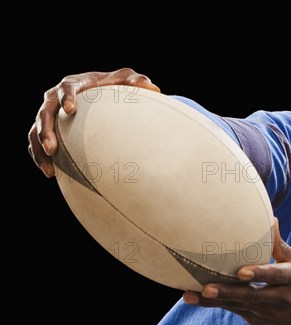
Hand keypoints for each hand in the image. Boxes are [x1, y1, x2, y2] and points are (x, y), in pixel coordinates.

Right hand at [27, 68, 160, 177]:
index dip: (67, 97)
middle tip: (52, 148)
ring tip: (50, 169)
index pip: (66, 87)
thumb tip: (153, 87)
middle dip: (45, 131)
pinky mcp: (48, 130)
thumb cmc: (113, 87)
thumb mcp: (126, 81)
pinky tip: (51, 173)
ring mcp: (49, 115)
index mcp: (74, 84)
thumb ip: (137, 81)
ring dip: (40, 149)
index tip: (71, 110)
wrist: (100, 96)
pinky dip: (40, 158)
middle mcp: (55, 98)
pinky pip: (36, 144)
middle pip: (44, 112)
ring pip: (35, 131)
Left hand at [183, 219, 290, 324]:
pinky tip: (192, 297)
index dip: (260, 274)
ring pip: (237, 305)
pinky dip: (212, 304)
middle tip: (206, 287)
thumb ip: (281, 246)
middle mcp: (281, 298)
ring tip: (190, 294)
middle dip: (229, 292)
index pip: (277, 276)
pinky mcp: (254, 319)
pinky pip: (232, 310)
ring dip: (213, 300)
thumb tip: (270, 219)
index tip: (242, 272)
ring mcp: (266, 313)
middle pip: (252, 296)